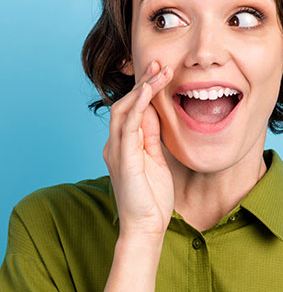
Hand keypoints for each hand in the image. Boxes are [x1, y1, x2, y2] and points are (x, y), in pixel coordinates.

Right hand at [103, 60, 174, 240]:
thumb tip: (155, 114)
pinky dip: (138, 105)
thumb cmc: (152, 199)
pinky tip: (150, 90)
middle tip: (159, 62)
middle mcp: (115, 145)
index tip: (159, 71)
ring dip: (142, 88)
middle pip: (124, 104)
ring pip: (124, 109)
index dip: (144, 89)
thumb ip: (152, 138)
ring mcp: (116, 151)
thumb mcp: (155, 161)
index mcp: (123, 146)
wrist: (146, 228)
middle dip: (142, 82)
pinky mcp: (123, 159)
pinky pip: (128, 125)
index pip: (131, 110)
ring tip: (159, 71)